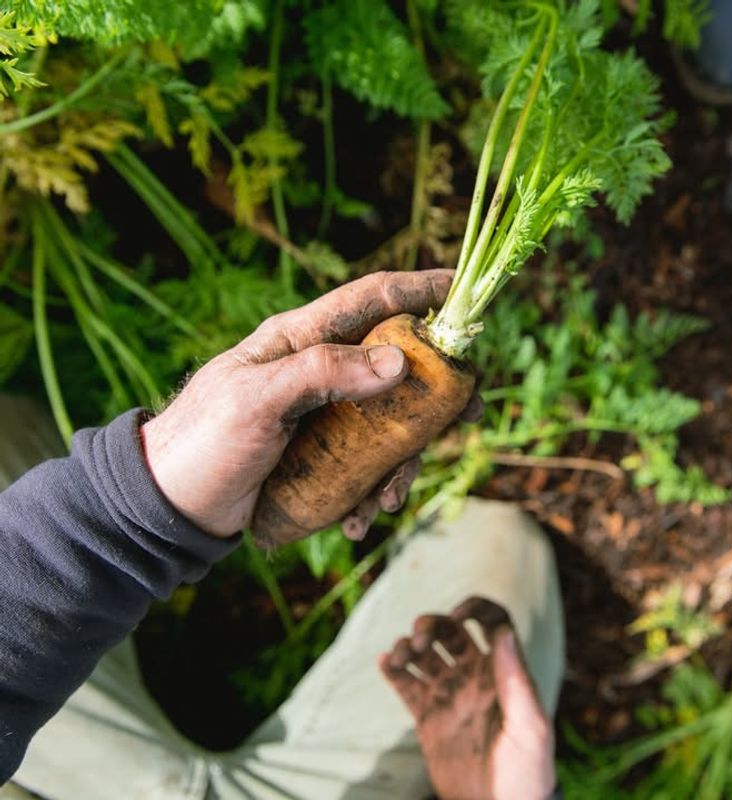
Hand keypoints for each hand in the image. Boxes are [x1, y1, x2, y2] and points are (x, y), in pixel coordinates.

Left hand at [140, 270, 460, 539]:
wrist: (171, 506)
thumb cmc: (203, 441)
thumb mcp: (256, 400)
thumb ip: (321, 372)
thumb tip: (398, 362)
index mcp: (301, 339)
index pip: (370, 299)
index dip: (418, 289)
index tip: (463, 288)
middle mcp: (320, 370)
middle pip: (396, 365)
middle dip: (436, 391)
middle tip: (470, 412)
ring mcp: (325, 415)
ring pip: (390, 424)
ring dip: (403, 462)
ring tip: (387, 501)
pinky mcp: (324, 456)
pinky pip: (368, 465)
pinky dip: (374, 492)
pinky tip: (359, 520)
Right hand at [380, 597, 555, 799]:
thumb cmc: (526, 772)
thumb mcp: (530, 727)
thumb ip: (516, 680)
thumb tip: (504, 632)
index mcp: (502, 671)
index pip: (492, 621)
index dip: (476, 607)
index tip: (459, 612)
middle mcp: (474, 674)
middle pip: (450, 631)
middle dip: (432, 624)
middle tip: (418, 637)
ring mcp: (449, 693)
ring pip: (424, 654)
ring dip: (408, 644)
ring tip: (400, 654)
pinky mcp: (428, 715)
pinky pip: (406, 684)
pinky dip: (393, 668)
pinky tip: (385, 661)